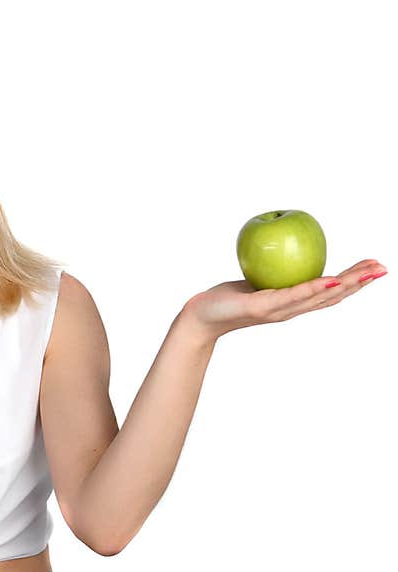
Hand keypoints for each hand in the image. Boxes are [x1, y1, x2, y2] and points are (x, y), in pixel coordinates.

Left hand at [181, 258, 387, 339]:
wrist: (202, 316)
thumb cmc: (228, 297)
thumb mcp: (258, 279)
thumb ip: (276, 268)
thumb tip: (289, 244)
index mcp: (292, 303)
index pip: (329, 292)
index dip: (354, 281)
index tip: (375, 267)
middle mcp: (290, 310)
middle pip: (332, 296)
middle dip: (359, 283)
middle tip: (383, 268)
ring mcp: (278, 311)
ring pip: (319, 297)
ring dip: (346, 285)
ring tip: (367, 273)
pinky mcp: (263, 308)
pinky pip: (292, 296)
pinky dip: (313, 289)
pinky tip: (330, 279)